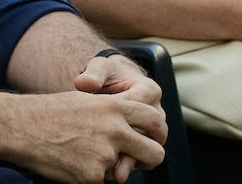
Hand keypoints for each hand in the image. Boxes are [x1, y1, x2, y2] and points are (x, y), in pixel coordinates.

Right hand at [9, 90, 165, 183]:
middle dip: (148, 159)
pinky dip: (87, 175)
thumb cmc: (48, 112)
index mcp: (113, 107)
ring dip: (110, 167)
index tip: (151, 137)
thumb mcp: (84, 100)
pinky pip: (100, 181)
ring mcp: (105, 155)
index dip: (156, 131)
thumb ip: (111, 112)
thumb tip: (130, 125)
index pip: (154, 118)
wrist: (20, 127)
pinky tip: (69, 163)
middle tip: (134, 159)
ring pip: (123, 169)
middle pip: (154, 153)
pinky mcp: (92, 176)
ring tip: (83, 154)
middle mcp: (115, 130)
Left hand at [76, 54, 164, 181]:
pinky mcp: (144, 141)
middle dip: (134, 146)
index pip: (140, 108)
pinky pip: (141, 155)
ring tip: (116, 174)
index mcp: (148, 90)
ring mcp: (152, 129)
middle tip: (114, 158)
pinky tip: (112, 172)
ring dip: (132, 160)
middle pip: (151, 133)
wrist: (112, 83)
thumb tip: (86, 84)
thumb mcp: (99, 69)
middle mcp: (156, 111)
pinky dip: (128, 162)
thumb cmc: (106, 75)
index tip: (99, 124)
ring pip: (148, 148)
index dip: (121, 118)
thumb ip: (94, 74)